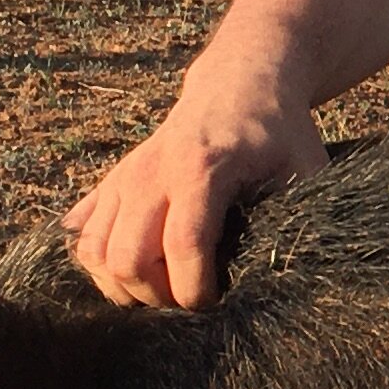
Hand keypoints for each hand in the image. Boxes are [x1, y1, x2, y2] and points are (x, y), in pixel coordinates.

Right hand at [64, 80, 326, 308]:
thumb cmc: (278, 136)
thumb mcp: (306, 169)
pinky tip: (138, 267)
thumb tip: (298, 275)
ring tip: (164, 287)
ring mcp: (124, 178)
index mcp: (201, 170)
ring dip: (124, 286)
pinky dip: (101, 264)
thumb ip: (304, 217)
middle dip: (157, 296)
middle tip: (188, 298)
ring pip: (94, 252)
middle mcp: (151, 173)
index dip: (196, 290)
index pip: (184, 246)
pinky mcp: (110, 184)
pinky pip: (83, 237)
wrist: (238, 88)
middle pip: (127, 258)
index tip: (216, 301)